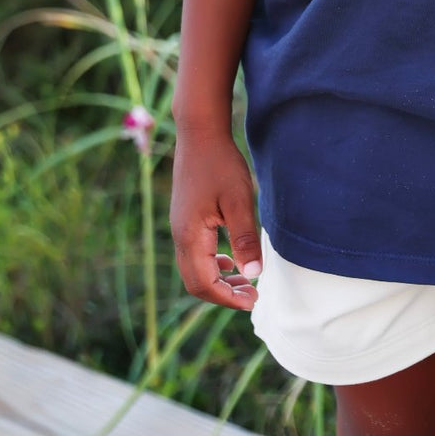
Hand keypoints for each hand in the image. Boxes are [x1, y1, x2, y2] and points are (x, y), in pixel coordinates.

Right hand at [170, 128, 263, 309]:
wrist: (200, 133)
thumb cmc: (221, 164)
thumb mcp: (239, 200)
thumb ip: (245, 238)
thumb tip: (254, 274)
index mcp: (191, 236)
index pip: (205, 284)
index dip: (228, 298)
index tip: (253, 302)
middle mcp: (180, 235)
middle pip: (196, 282)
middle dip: (223, 293)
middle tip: (252, 296)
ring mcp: (180, 226)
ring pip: (194, 268)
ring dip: (218, 279)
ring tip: (246, 281)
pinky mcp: (185, 218)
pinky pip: (195, 252)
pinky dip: (213, 263)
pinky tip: (230, 258)